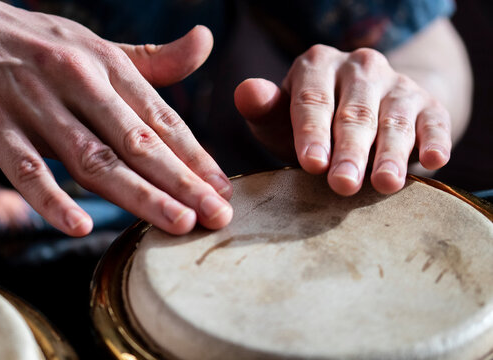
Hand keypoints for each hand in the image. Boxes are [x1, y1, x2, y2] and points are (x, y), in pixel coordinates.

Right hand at [0, 0, 232, 235]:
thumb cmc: (40, 45)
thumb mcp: (98, 46)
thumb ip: (154, 59)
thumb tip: (205, 42)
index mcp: (108, 66)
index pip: (162, 120)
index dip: (196, 157)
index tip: (224, 190)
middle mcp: (79, 83)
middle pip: (138, 143)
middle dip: (182, 182)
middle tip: (216, 216)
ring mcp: (35, 105)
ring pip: (93, 159)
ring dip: (138, 195)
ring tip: (177, 223)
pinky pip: (26, 169)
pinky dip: (51, 198)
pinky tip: (81, 225)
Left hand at [235, 45, 450, 195]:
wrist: (363, 117)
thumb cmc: (311, 125)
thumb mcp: (281, 119)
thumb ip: (264, 109)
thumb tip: (245, 92)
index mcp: (317, 65)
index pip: (312, 100)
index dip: (311, 133)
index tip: (311, 163)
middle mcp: (359, 66)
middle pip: (354, 113)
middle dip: (349, 150)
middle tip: (342, 183)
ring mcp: (397, 83)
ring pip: (394, 119)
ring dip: (389, 153)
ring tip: (384, 182)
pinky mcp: (428, 104)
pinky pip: (435, 122)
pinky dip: (436, 139)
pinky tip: (434, 159)